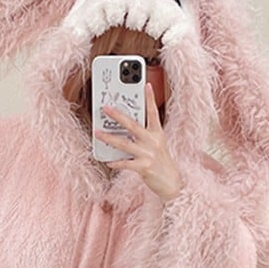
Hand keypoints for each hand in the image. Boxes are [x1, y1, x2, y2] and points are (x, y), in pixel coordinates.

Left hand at [94, 82, 182, 202]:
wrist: (171, 182)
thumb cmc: (161, 162)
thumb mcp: (157, 145)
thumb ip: (144, 136)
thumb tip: (124, 130)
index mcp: (157, 133)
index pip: (153, 112)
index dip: (150, 98)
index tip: (146, 85)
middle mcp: (153, 141)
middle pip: (133, 125)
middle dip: (118, 116)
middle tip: (106, 108)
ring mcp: (148, 154)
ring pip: (124, 143)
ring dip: (109, 138)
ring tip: (97, 133)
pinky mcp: (144, 167)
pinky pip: (125, 163)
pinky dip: (116, 162)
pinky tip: (108, 161)